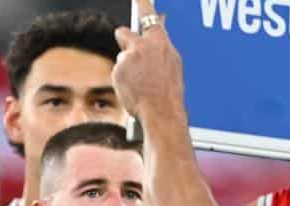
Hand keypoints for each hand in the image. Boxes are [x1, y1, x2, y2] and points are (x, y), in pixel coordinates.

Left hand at [112, 0, 184, 120]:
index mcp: (159, 41)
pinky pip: (118, 72)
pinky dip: (123, 80)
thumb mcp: (172, 61)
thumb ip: (161, 43)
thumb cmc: (169, 90)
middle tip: (131, 53)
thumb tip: (160, 24)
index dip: (143, 4)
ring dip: (127, 68)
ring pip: (123, 58)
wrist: (161, 110)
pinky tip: (134, 89)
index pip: (149, 15)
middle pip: (124, 32)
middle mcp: (142, 45)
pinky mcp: (118, 70)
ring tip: (140, 83)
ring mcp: (128, 57)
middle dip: (124, 40)